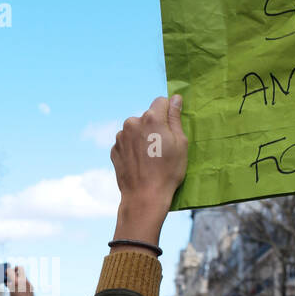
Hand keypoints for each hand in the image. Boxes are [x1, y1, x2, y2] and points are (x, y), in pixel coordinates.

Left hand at [110, 95, 187, 246]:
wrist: (144, 197)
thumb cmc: (167, 171)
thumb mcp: (180, 143)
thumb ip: (175, 118)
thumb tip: (175, 99)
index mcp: (151, 118)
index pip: (161, 101)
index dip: (168, 112)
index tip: (171, 127)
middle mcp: (132, 122)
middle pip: (147, 116)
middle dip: (154, 126)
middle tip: (162, 147)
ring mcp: (120, 136)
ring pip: (135, 129)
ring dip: (142, 137)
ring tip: (150, 157)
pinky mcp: (114, 149)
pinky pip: (126, 142)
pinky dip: (132, 148)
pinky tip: (140, 163)